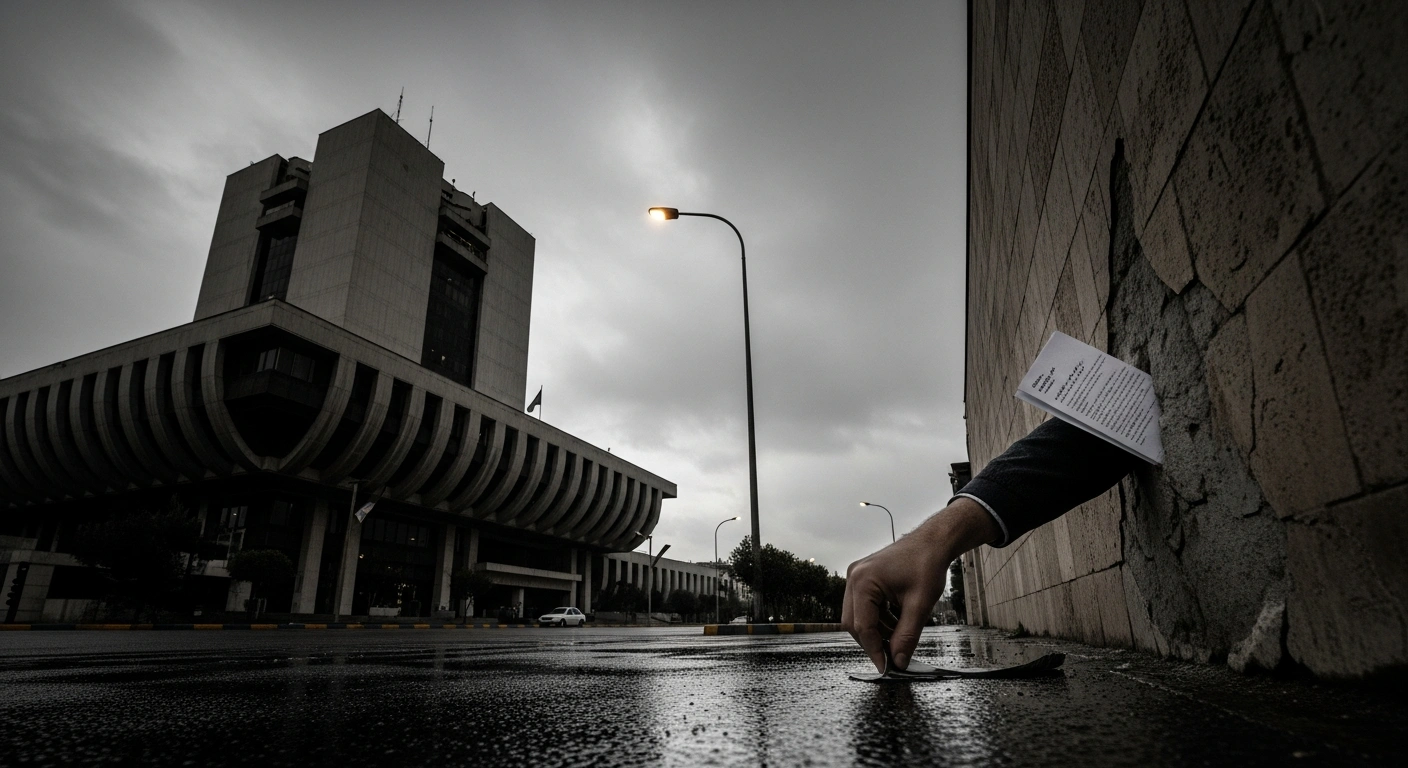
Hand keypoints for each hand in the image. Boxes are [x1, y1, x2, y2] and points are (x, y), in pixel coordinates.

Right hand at [842, 497, 998, 671]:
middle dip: (873, 642)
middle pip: (854, 622)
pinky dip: (879, 620)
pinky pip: (864, 606)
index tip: (886, 668)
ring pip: (858, 616)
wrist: (932, 542)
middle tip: (892, 657)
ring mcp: (856, 576)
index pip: (863, 626)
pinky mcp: (863, 578)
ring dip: (877, 632)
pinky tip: (896, 623)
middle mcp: (854, 577)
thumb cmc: (927, 564)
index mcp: (863, 581)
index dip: (874, 650)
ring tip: (899, 638)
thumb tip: (898, 661)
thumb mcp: (920, 605)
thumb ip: (907, 636)